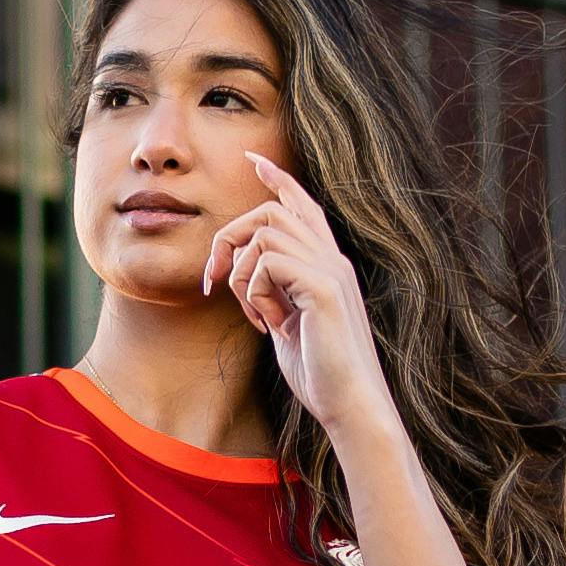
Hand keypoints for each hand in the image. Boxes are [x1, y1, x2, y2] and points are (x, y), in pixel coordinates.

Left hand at [202, 152, 390, 443]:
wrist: (351, 405)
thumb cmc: (321, 374)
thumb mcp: (288, 325)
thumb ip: (274, 294)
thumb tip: (246, 275)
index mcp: (328, 265)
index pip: (303, 205)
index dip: (277, 179)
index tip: (251, 160)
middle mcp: (333, 259)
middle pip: (271, 212)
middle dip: (230, 240)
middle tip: (214, 283)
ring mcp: (331, 271)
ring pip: (265, 233)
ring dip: (242, 273)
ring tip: (256, 317)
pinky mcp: (322, 288)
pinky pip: (267, 263)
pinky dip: (254, 293)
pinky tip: (270, 326)